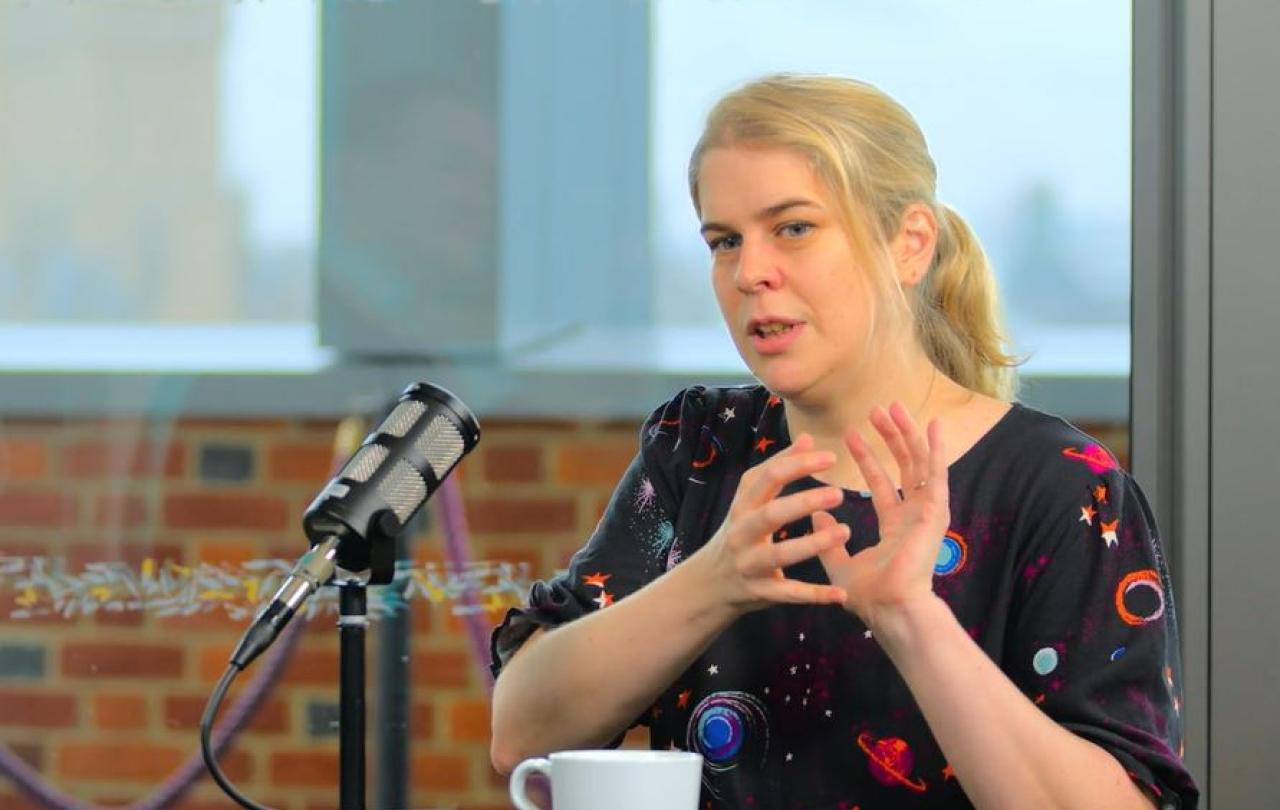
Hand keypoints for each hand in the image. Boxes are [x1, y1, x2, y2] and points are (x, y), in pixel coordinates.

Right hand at [696, 433, 851, 613]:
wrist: (709, 582)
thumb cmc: (740, 531)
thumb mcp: (751, 499)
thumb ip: (778, 469)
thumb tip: (807, 438)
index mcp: (742, 505)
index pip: (768, 477)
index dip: (798, 465)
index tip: (831, 456)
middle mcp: (741, 533)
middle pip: (771, 514)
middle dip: (803, 502)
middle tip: (839, 492)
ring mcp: (749, 563)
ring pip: (780, 554)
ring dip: (813, 544)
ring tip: (845, 532)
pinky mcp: (760, 591)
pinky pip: (789, 594)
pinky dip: (815, 595)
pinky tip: (841, 594)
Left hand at [815, 402, 950, 630]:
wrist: (890, 608)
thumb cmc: (869, 595)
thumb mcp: (840, 562)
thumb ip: (829, 537)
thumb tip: (818, 513)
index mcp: (896, 528)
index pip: (883, 484)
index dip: (868, 459)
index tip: (850, 435)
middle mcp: (914, 516)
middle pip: (905, 467)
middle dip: (891, 438)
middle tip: (878, 410)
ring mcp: (927, 513)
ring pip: (920, 464)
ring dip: (908, 435)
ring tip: (895, 408)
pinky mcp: (935, 512)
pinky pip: (938, 474)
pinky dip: (937, 449)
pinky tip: (934, 426)